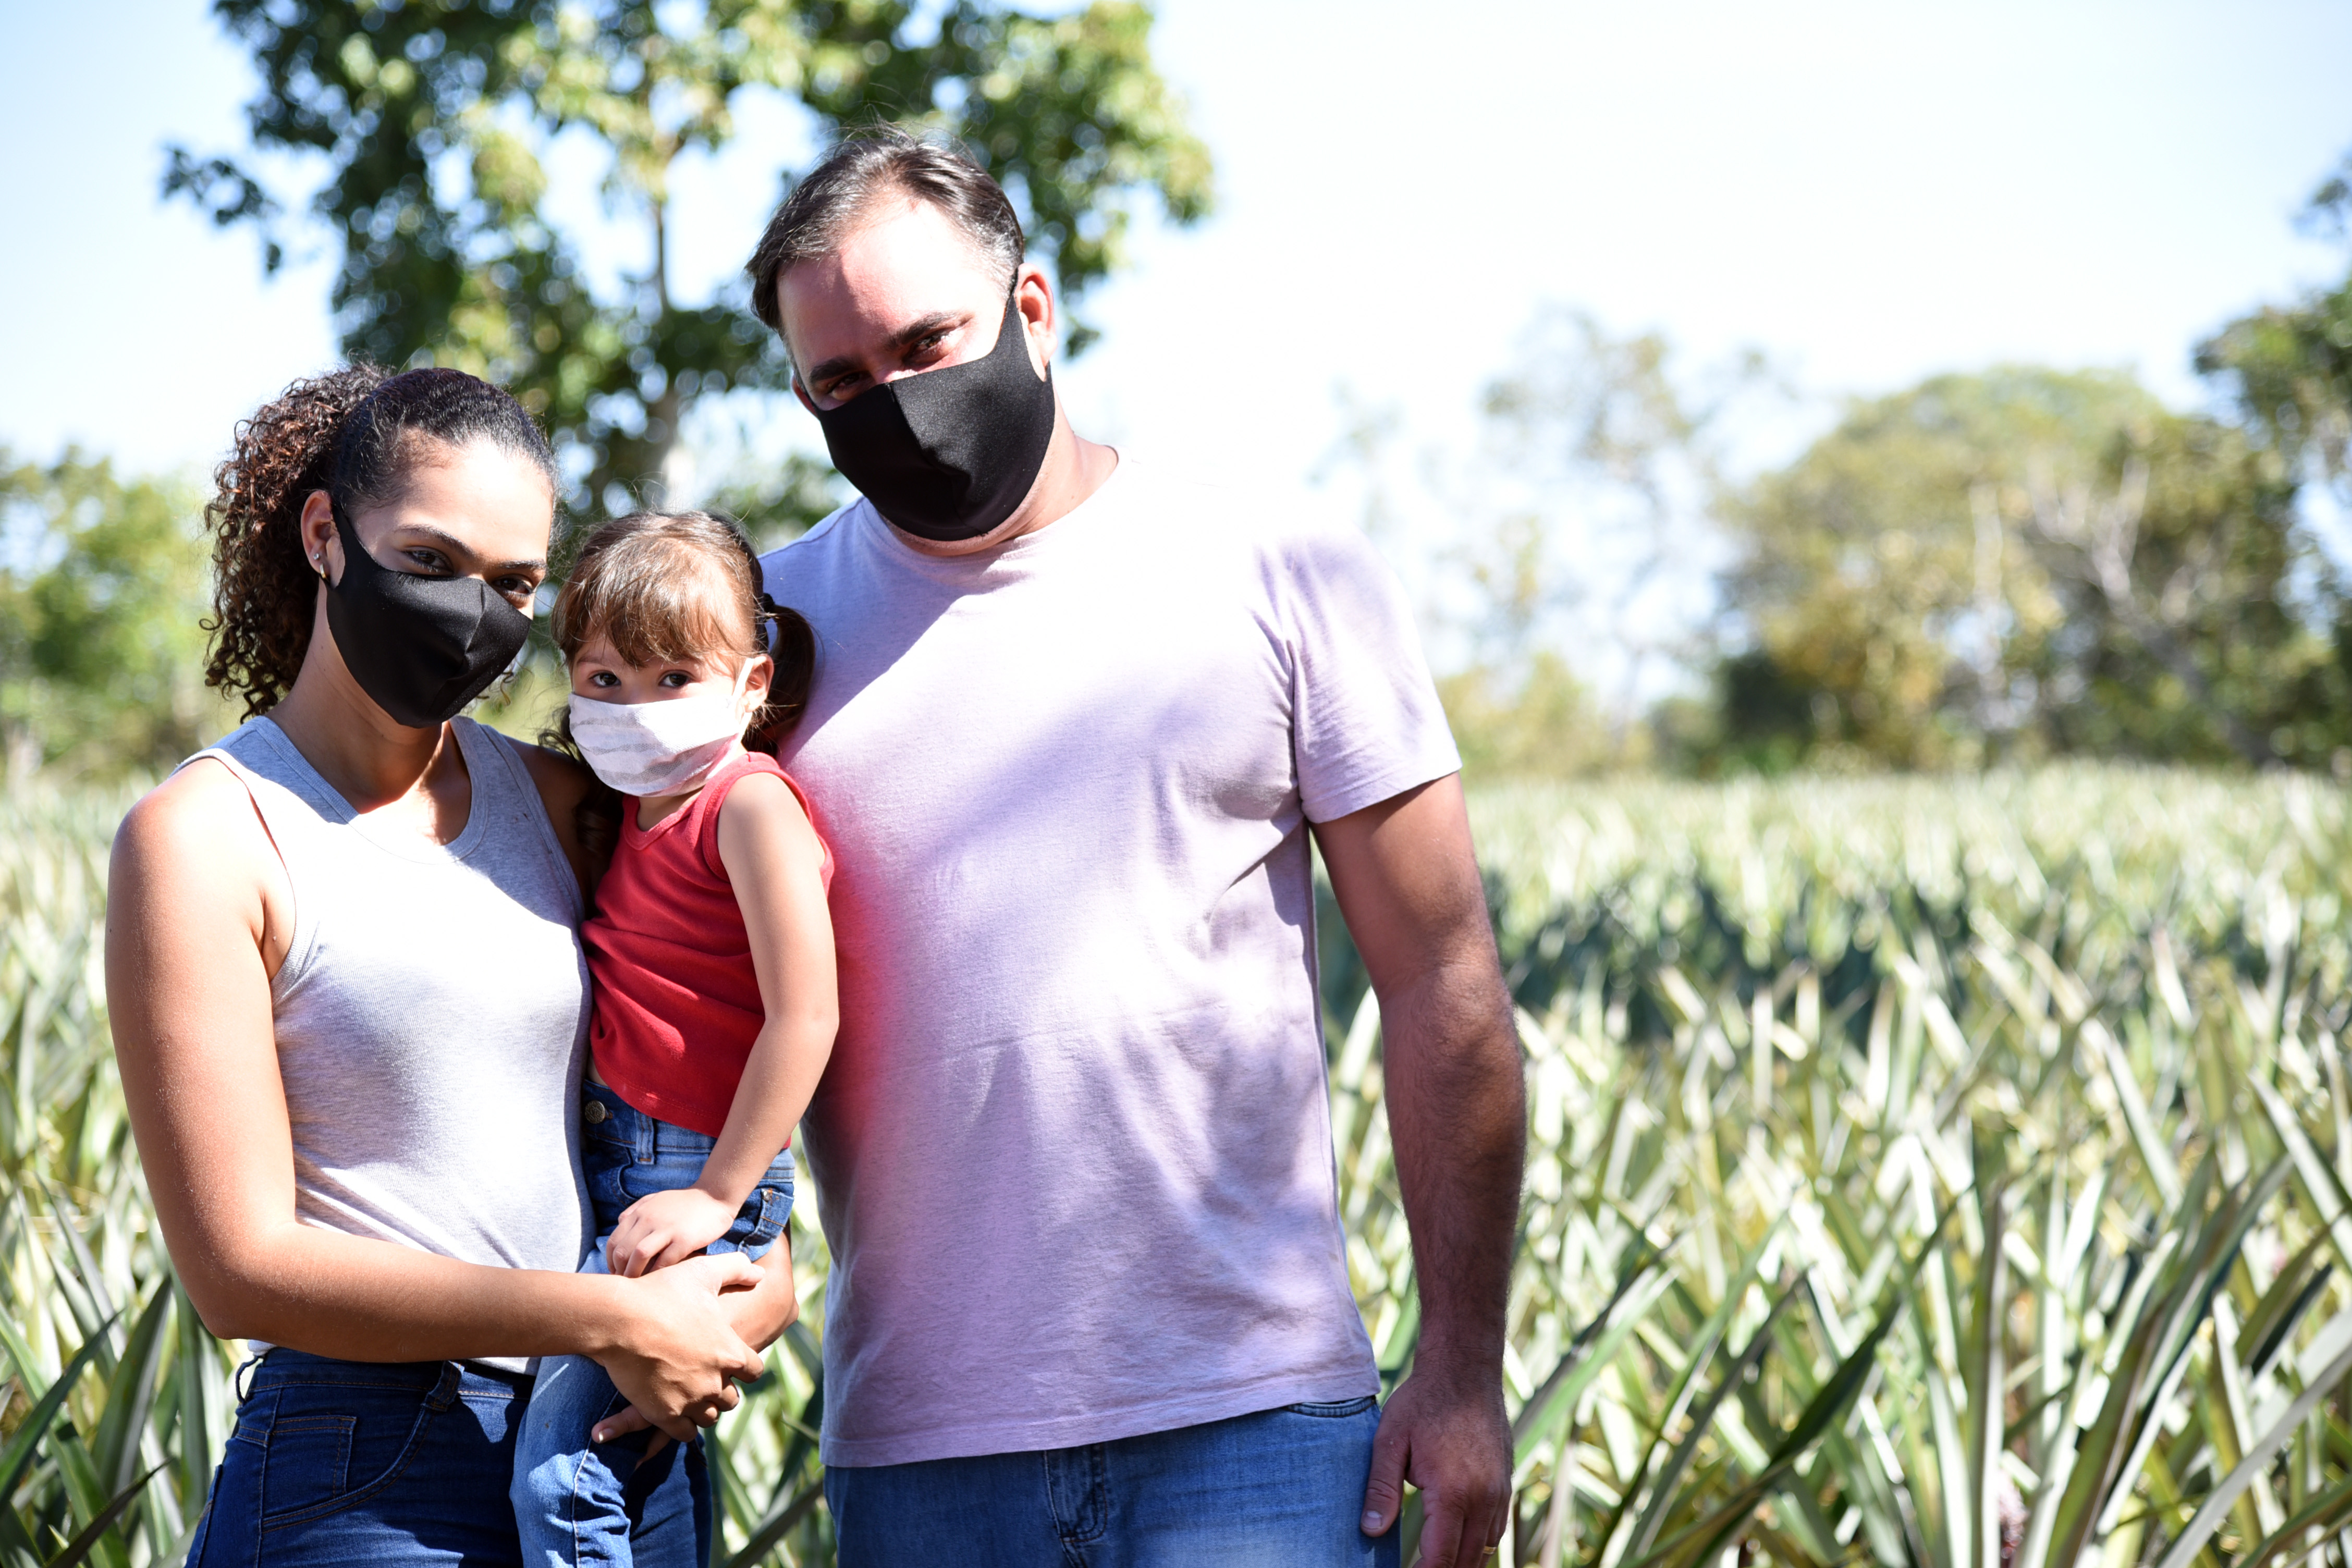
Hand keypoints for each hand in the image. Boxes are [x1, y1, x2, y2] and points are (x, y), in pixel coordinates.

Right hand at [597, 1251, 765, 1439]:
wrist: (619, 1319)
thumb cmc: (660, 1292)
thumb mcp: (702, 1271)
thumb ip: (736, 1269)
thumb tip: (760, 1275)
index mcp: (730, 1352)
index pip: (755, 1371)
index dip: (744, 1366)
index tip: (731, 1361)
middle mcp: (716, 1381)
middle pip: (732, 1398)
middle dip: (722, 1389)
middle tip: (706, 1378)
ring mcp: (690, 1401)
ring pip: (710, 1417)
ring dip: (704, 1408)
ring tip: (691, 1395)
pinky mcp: (665, 1415)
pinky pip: (685, 1433)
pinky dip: (683, 1425)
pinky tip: (674, 1410)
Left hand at [608, 1186, 738, 1276]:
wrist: (715, 1196)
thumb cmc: (685, 1202)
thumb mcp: (656, 1199)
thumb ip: (636, 1209)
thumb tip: (618, 1223)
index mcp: (640, 1212)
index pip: (613, 1241)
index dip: (610, 1262)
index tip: (616, 1273)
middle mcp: (649, 1219)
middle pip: (622, 1251)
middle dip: (619, 1272)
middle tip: (624, 1284)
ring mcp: (667, 1229)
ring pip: (638, 1255)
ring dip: (634, 1274)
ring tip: (637, 1285)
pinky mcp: (684, 1239)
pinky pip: (664, 1261)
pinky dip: (657, 1273)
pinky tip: (658, 1280)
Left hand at [1362, 1360, 1510, 1566]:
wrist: (1465, 1371)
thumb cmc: (1423, 1402)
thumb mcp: (1390, 1440)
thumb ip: (1380, 1489)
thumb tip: (1370, 1532)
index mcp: (1453, 1492)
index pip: (1440, 1559)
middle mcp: (1484, 1499)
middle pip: (1466, 1562)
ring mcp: (1499, 1493)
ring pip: (1485, 1550)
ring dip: (1460, 1562)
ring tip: (1432, 1560)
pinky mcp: (1506, 1484)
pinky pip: (1495, 1531)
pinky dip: (1477, 1544)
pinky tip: (1456, 1541)